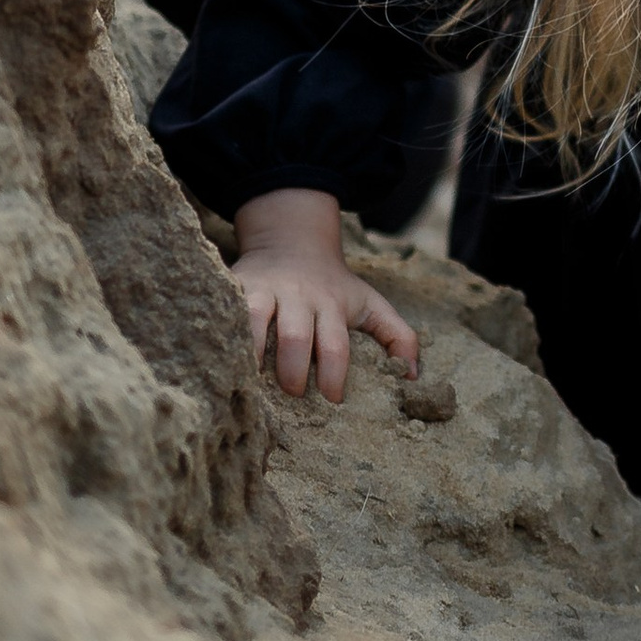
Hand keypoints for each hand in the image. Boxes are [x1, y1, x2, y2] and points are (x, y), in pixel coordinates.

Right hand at [231, 187, 419, 402]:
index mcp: (331, 304)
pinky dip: (228, 339)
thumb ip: (398, 336)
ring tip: (255, 386)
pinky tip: (228, 362)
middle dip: (293, 373)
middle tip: (293, 394)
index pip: (335, 345)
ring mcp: (264, 289)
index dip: (334, 376)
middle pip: (295, 337)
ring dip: (254, 358)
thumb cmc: (333, 285)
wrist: (291, 240)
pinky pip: (228, 313)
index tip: (332, 400)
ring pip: (255, 323)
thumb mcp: (370, 303)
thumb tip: (413, 378)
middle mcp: (297, 295)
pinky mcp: (236, 285)